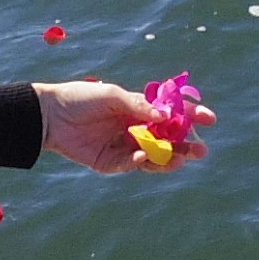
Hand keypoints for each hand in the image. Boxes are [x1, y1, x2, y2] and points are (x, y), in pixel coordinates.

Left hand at [33, 80, 214, 173]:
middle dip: (186, 144)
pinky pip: (130, 164)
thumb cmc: (80, 98)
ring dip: (169, 158)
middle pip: (167, 139)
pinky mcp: (109, 163)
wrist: (48, 116)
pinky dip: (140, 161)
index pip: (171, 113)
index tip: (210, 120)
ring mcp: (124, 147)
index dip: (192, 115)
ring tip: (181, 159)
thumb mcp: (112, 96)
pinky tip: (143, 155)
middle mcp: (135, 129)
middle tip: (201, 151)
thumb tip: (163, 115)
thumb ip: (138, 105)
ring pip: (153, 156)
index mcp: (139, 110)